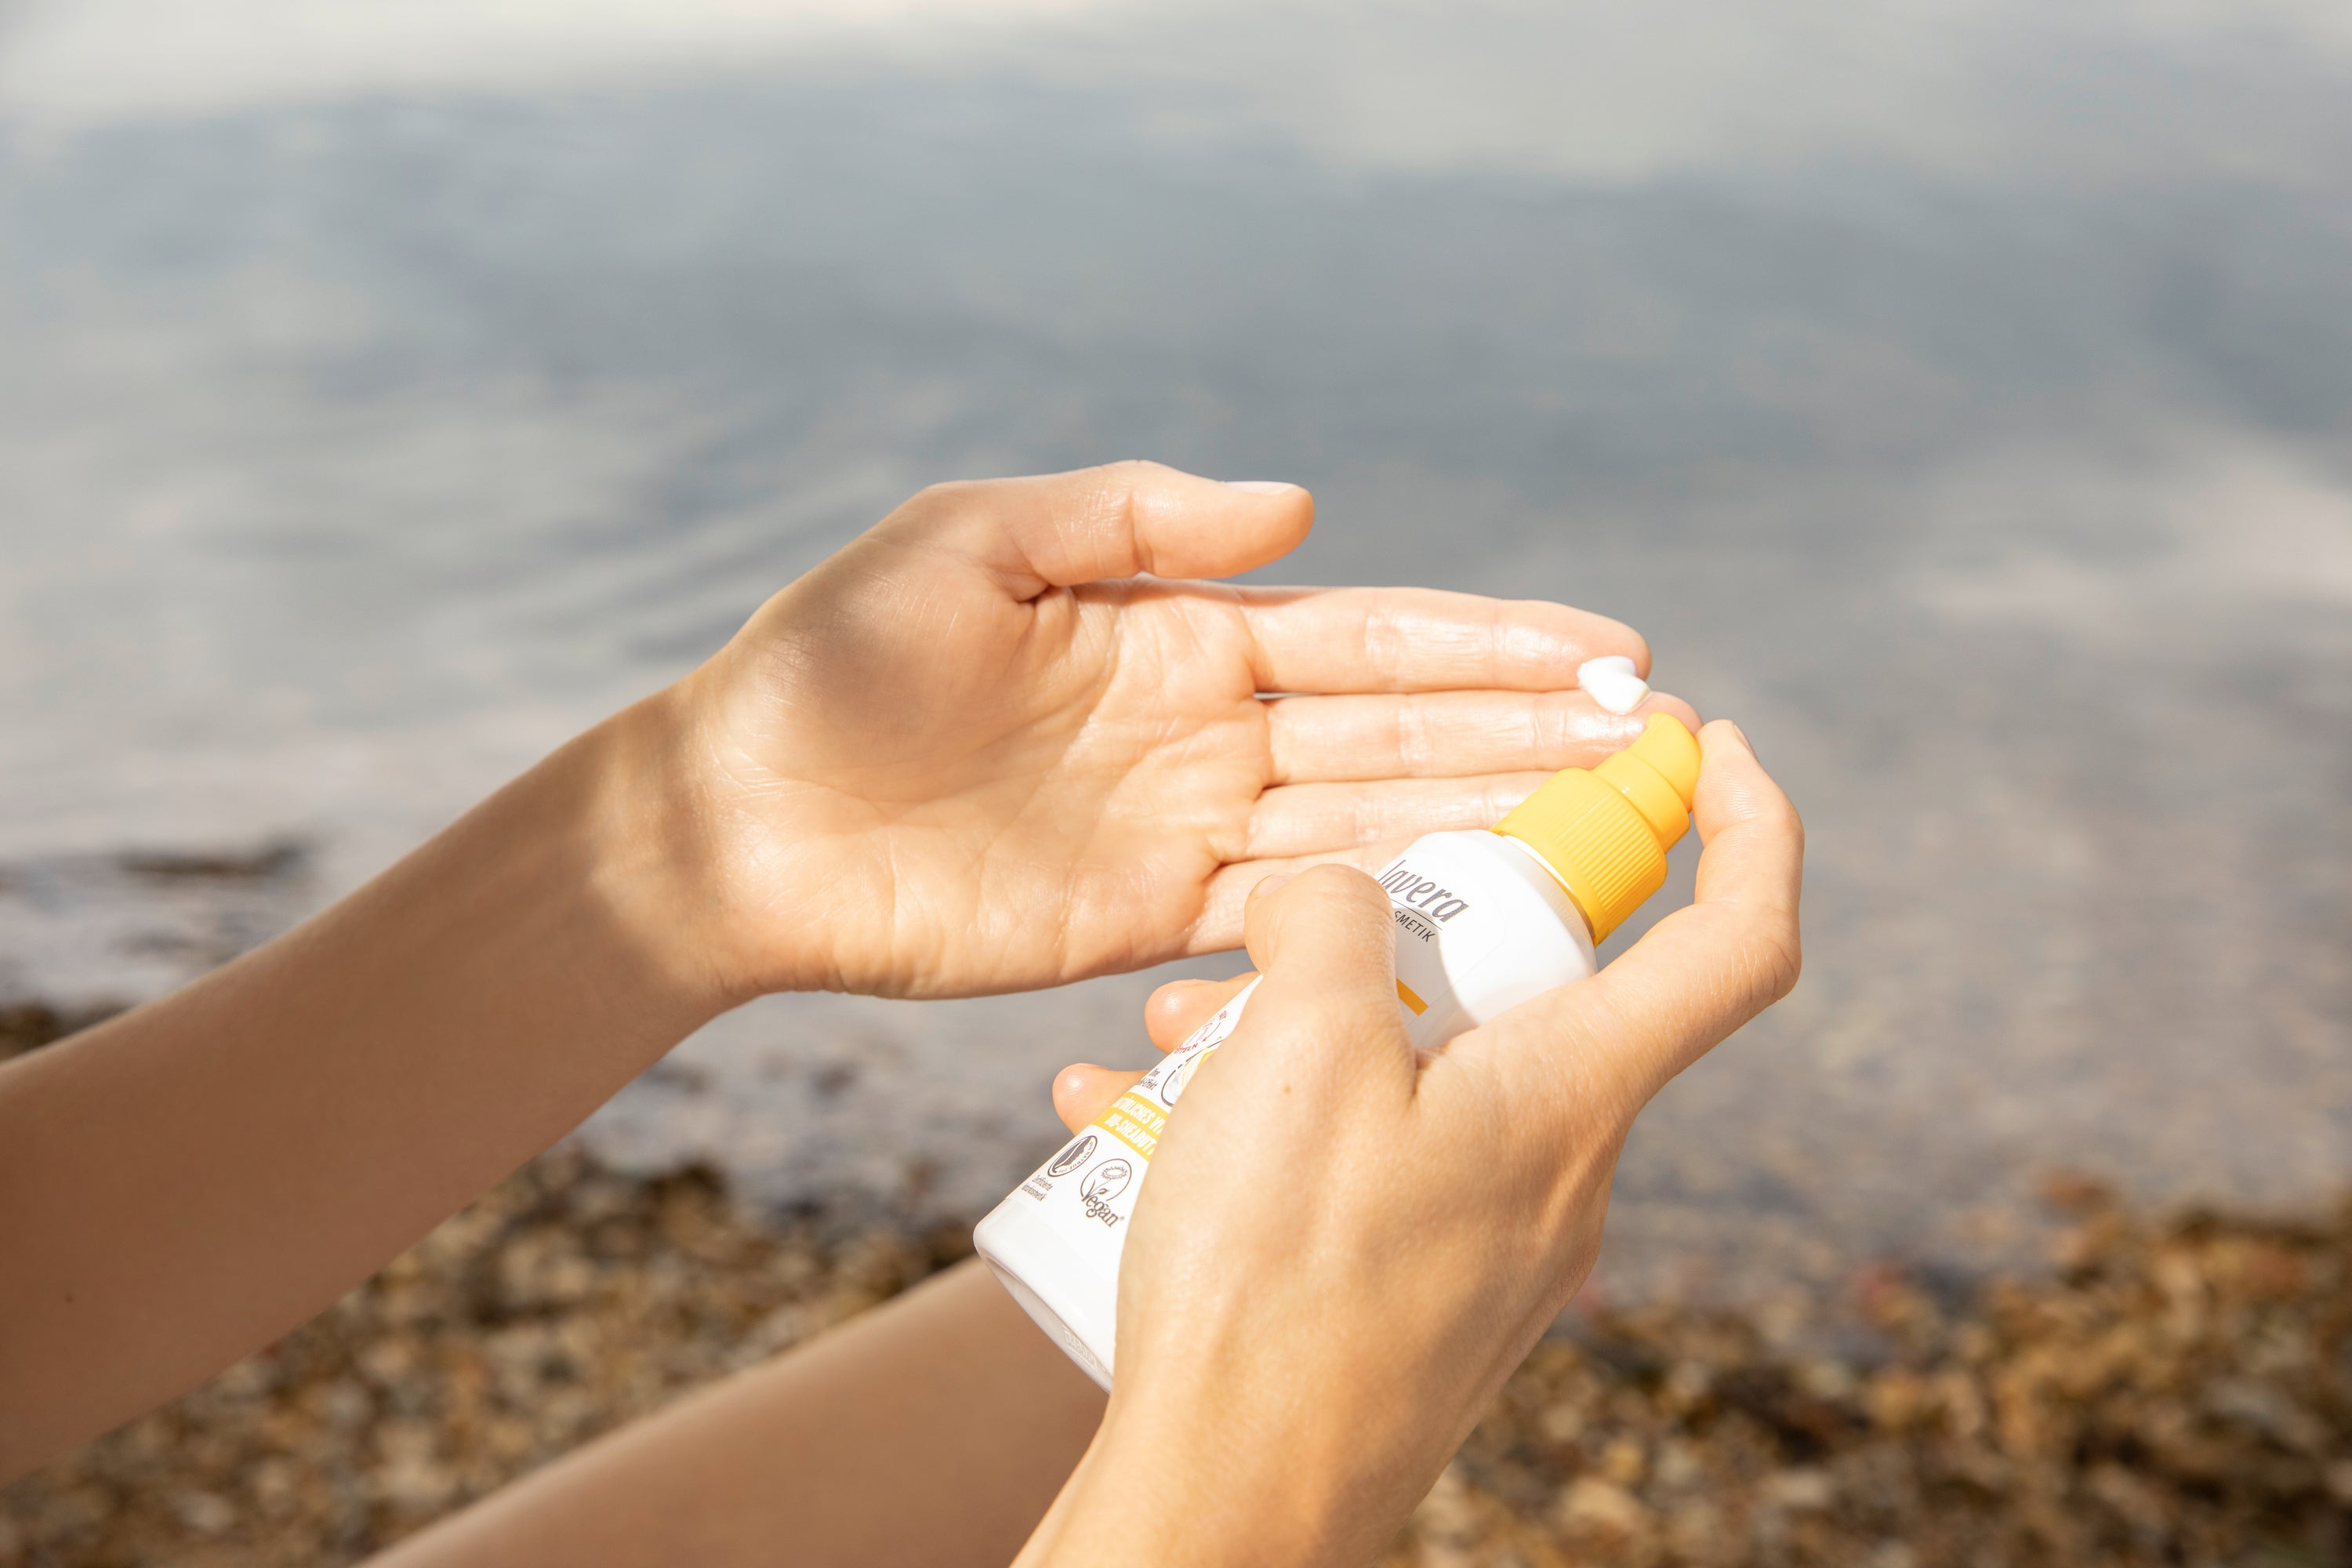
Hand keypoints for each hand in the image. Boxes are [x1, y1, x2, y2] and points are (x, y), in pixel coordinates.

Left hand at [659, 462, 1694, 999]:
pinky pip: (1293, 917)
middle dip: (1531, 732)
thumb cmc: (833, 661)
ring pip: (1372, 823)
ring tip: (1615, 817)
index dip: (1493, 641)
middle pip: (1402, 730)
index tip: (1612, 648)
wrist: (739, 821)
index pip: (1371, 632)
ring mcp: (1186, 830)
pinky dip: (1385, 912)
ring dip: (1491, 819)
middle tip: (1662, 739)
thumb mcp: (974, 541)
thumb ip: (1136, 517)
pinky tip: (1481, 907)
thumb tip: (1303, 508)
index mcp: (1178, 628)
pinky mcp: (1146, 924)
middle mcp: (1205, 728)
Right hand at [1020, 720, 1801, 1567]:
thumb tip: (1331, 899)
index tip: (1704, 742)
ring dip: (1305, 1029)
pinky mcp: (1425, 1294)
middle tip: (1279, 930)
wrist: (1230, 1504)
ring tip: (1168, 1037)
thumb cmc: (1277, 1287)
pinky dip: (1277, 1120)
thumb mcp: (1299, 1051)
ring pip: (1427, 1072)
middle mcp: (1560, 1173)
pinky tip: (1143, 1121)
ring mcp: (1495, 1244)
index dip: (1751, 823)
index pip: (1739, 938)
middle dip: (1402, 929)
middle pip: (1530, 990)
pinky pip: (1373, 1158)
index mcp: (1572, 1098)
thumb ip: (1335, 924)